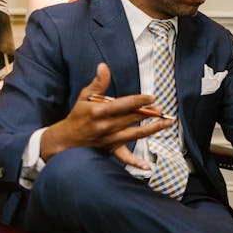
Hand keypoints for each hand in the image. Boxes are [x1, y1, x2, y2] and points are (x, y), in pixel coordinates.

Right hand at [40, 62, 173, 168]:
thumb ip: (98, 83)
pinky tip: (147, 166)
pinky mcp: (110, 150)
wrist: (65, 141)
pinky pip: (124, 158)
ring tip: (167, 122)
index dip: (139, 101)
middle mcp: (105, 126)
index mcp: (98, 111)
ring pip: (135, 134)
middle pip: (132, 118)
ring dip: (153, 128)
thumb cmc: (77, 116)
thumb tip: (103, 66)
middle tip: (160, 108)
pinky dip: (135, 163)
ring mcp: (109, 139)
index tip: (150, 98)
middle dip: (149, 113)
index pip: (123, 105)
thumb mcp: (84, 97)